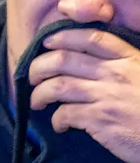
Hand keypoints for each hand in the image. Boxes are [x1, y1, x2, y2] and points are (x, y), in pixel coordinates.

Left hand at [28, 28, 139, 162]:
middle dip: (38, 67)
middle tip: (32, 77)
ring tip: (37, 101)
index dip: (63, 37)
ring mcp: (107, 96)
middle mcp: (116, 73)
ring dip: (40, 94)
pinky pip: (65, 114)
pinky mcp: (101, 119)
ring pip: (57, 86)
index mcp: (130, 59)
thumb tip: (92, 63)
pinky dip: (57, 120)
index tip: (47, 43)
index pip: (91, 39)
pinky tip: (60, 125)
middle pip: (63, 60)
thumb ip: (123, 66)